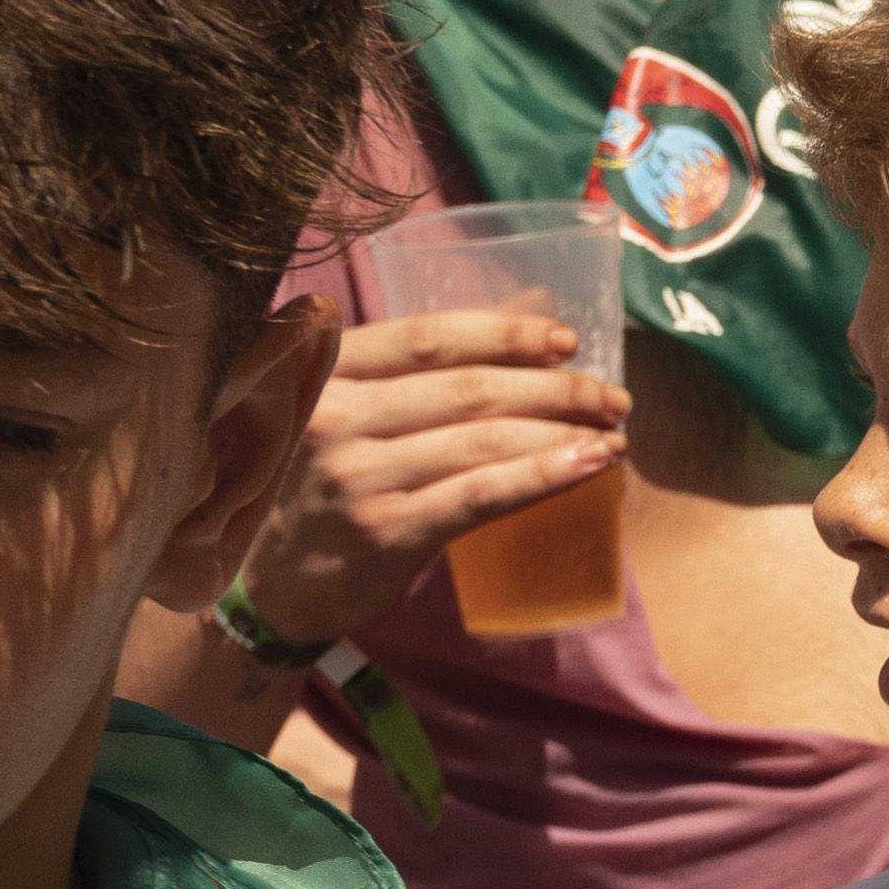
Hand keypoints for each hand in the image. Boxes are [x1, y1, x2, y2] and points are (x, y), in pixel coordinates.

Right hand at [241, 300, 618, 646]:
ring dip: (563, 432)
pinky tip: (591, 464)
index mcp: (326, 373)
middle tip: (612, 396)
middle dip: (555, 388)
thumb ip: (428, 362)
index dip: (505, 334)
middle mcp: (334, 417)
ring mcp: (358, 476)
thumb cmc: (331, 482)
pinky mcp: (387, 531)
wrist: (276, 584)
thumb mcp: (358, 409)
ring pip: (484, 440)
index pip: (427, 336)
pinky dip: (546, 474)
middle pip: (468, 388)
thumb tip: (531, 305)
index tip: (566, 340)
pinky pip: (483, 494)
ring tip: (612, 431)